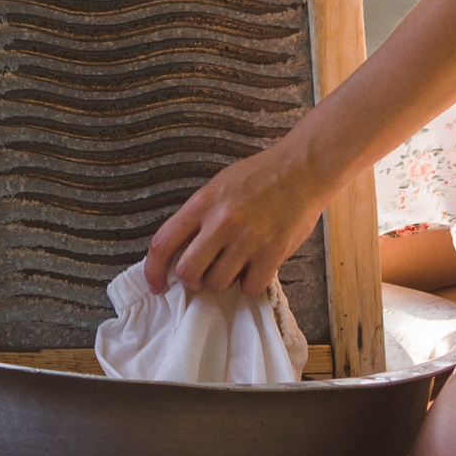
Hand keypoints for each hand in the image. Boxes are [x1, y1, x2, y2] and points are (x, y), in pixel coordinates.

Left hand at [143, 141, 329, 296]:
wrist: (303, 168)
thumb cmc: (260, 176)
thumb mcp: (218, 187)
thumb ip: (199, 217)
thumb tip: (181, 251)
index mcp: (202, 203)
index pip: (162, 243)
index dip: (152, 270)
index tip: (155, 284)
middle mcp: (220, 222)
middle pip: (188, 272)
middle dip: (193, 280)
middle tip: (205, 273)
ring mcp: (247, 239)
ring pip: (218, 284)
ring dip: (224, 281)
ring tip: (236, 264)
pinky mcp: (272, 253)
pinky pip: (250, 287)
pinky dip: (251, 283)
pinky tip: (257, 267)